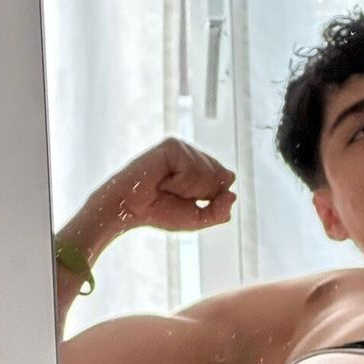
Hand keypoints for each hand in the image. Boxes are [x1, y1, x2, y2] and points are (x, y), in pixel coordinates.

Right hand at [106, 137, 236, 233]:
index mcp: (203, 168)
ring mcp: (184, 147)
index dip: (213, 197)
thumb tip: (233, 195)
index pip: (228, 179)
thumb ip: (219, 211)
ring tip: (166, 187)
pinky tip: (163, 181)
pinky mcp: (172, 145)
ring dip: (187, 190)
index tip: (189, 201)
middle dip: (201, 194)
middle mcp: (195, 154)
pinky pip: (191, 170)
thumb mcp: (197, 218)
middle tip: (175, 195)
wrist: (130, 208)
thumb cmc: (160, 212)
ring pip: (207, 173)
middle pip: (221, 176)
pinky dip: (178, 183)